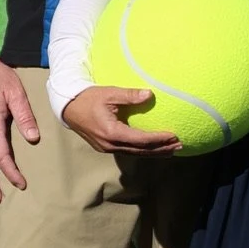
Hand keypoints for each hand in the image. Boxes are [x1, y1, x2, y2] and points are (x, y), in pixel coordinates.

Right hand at [60, 85, 179, 156]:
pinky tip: (154, 148)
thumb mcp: (109, 93)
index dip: (159, 139)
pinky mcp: (106, 147)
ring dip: (155, 152)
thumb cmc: (88, 98)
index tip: (174, 135)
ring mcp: (107, 148)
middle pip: (141, 151)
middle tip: (180, 146)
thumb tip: (150, 94)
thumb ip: (129, 95)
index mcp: (111, 132)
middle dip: (161, 149)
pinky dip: (144, 150)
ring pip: (136, 153)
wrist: (68, 108)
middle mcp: (110, 145)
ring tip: (172, 150)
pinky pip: (129, 151)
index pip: (141, 139)